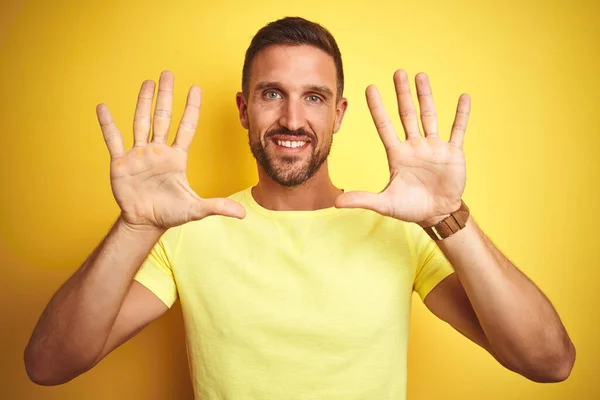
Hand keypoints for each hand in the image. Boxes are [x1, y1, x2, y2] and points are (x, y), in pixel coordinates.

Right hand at [96, 71, 245, 230]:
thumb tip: (242, 214)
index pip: (186, 127)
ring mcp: (139, 155)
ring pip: (141, 122)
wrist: (144, 223)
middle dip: (166, 95)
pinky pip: (113, 140)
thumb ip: (218, 206)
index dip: (191, 108)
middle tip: (167, 73)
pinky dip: (107, 124)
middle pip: (163, 117)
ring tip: (147, 82)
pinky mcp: (121, 163)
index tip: (195, 88)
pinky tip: (103, 108)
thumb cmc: (170, 213)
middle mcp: (158, 151)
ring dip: (143, 102)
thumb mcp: (196, 209)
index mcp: (177, 158)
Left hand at [335, 70, 469, 227]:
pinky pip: (458, 130)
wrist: (436, 215)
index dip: (377, 108)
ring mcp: (434, 147)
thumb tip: (336, 202)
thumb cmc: (409, 208)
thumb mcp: (384, 203)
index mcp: (397, 154)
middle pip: (407, 114)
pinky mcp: (452, 153)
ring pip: (429, 116)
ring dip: (426, 96)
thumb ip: (362, 199)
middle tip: (398, 72)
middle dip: (402, 94)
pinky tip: (464, 97)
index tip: (370, 88)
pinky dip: (461, 115)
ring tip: (421, 76)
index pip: (385, 126)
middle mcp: (414, 146)